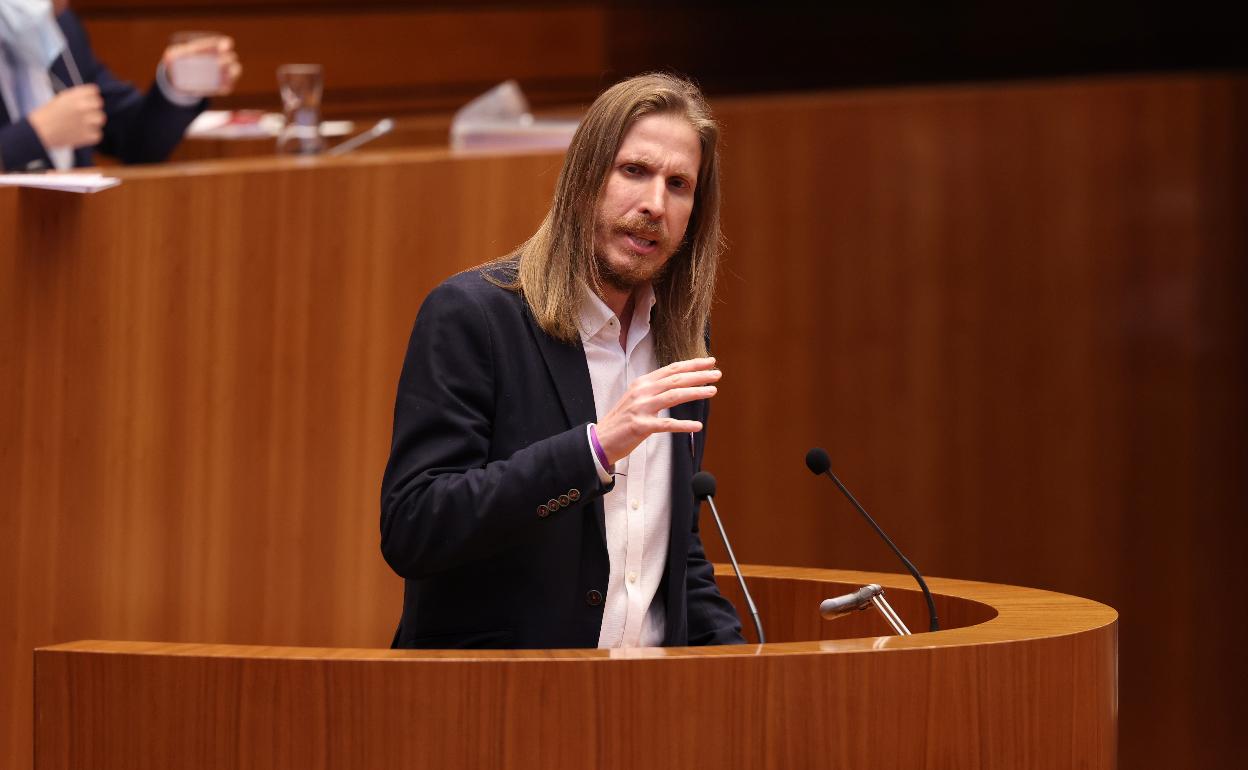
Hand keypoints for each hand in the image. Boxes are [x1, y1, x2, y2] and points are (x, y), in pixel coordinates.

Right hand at [27, 85, 104, 149]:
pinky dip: (90, 135)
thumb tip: (92, 96)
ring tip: (80, 125)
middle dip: (92, 109)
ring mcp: (88, 121)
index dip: (90, 96)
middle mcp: (84, 107)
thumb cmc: (48, 115)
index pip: (94, 91)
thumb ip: (77, 97)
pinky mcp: (89, 135)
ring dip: (93, 122)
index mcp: (76, 95)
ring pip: (100, 119)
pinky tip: (79, 134)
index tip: (85, 102)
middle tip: (82, 115)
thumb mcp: (61, 99)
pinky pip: (97, 134)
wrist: (39, 132)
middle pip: (99, 104)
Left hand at [163, 36, 241, 96]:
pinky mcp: (225, 86)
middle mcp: (224, 59)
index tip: (223, 47)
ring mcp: (226, 73)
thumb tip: (169, 59)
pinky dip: (225, 87)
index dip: (225, 44)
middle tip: (218, 63)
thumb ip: (172, 55)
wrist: (183, 77)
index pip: (224, 44)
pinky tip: (221, 88)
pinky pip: (228, 87)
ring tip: (224, 76)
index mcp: (214, 47)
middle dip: (227, 60)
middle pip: (231, 57)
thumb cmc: (180, 60)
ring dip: (231, 73)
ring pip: (235, 71)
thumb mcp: (173, 55)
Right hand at [594, 357, 720, 464]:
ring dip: (696, 392)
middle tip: (717, 373)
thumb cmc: (622, 420)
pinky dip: (683, 425)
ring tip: (713, 391)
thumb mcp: (637, 398)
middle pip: (675, 379)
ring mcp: (641, 408)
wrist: (600, 439)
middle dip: (699, 375)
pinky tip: (697, 426)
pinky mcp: (641, 426)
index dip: (692, 364)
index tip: (709, 362)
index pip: (672, 369)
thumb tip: (679, 385)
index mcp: (643, 383)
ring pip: (674, 396)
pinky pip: (666, 424)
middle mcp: (642, 392)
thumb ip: (655, 390)